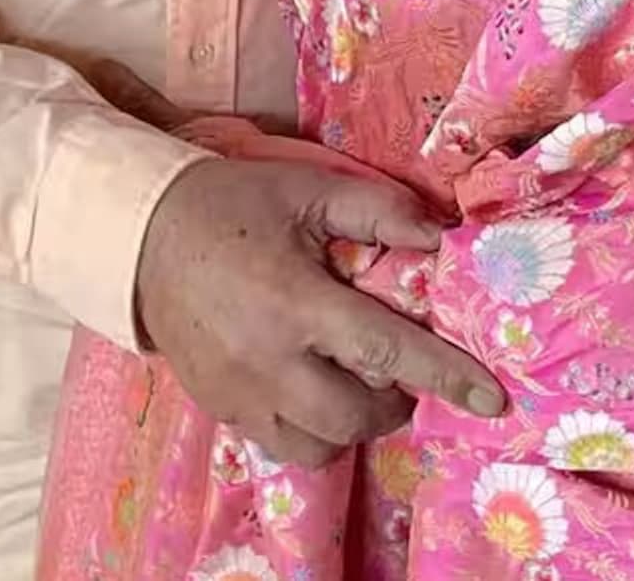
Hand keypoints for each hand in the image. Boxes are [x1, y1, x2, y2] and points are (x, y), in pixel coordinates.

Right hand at [136, 158, 504, 467]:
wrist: (141, 234)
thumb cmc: (231, 204)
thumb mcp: (305, 188)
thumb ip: (376, 210)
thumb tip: (438, 235)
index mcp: (295, 301)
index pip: (386, 349)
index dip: (445, 375)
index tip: (492, 398)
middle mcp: (269, 360)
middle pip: (356, 416)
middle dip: (393, 403)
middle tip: (398, 372)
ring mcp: (240, 393)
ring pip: (319, 446)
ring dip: (351, 423)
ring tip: (351, 383)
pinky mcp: (220, 409)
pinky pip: (281, 445)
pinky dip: (310, 430)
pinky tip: (310, 389)